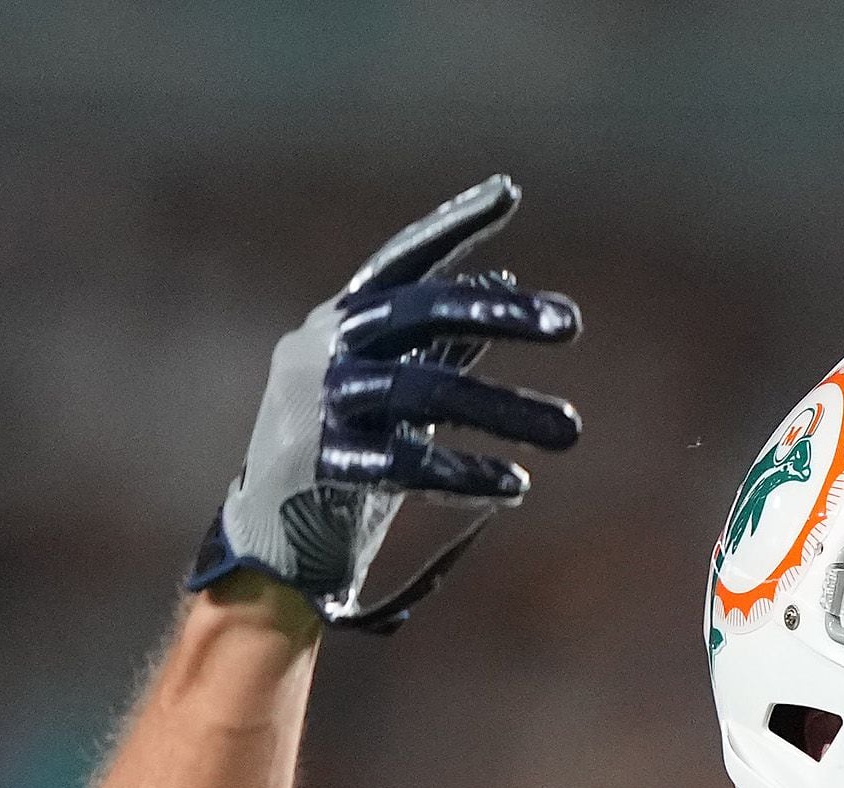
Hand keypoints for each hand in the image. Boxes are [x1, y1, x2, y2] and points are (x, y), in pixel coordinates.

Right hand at [186, 176, 581, 631]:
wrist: (272, 540)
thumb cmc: (345, 456)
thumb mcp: (394, 391)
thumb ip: (440, 343)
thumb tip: (501, 281)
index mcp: (340, 323)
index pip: (401, 261)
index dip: (450, 224)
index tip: (508, 192)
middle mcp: (322, 349)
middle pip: (416, 312)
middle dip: (497, 314)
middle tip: (571, 324)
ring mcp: (314, 405)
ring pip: (421, 390)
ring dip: (504, 409)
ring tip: (572, 431)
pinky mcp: (316, 464)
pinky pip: (402, 463)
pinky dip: (463, 472)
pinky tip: (514, 485)